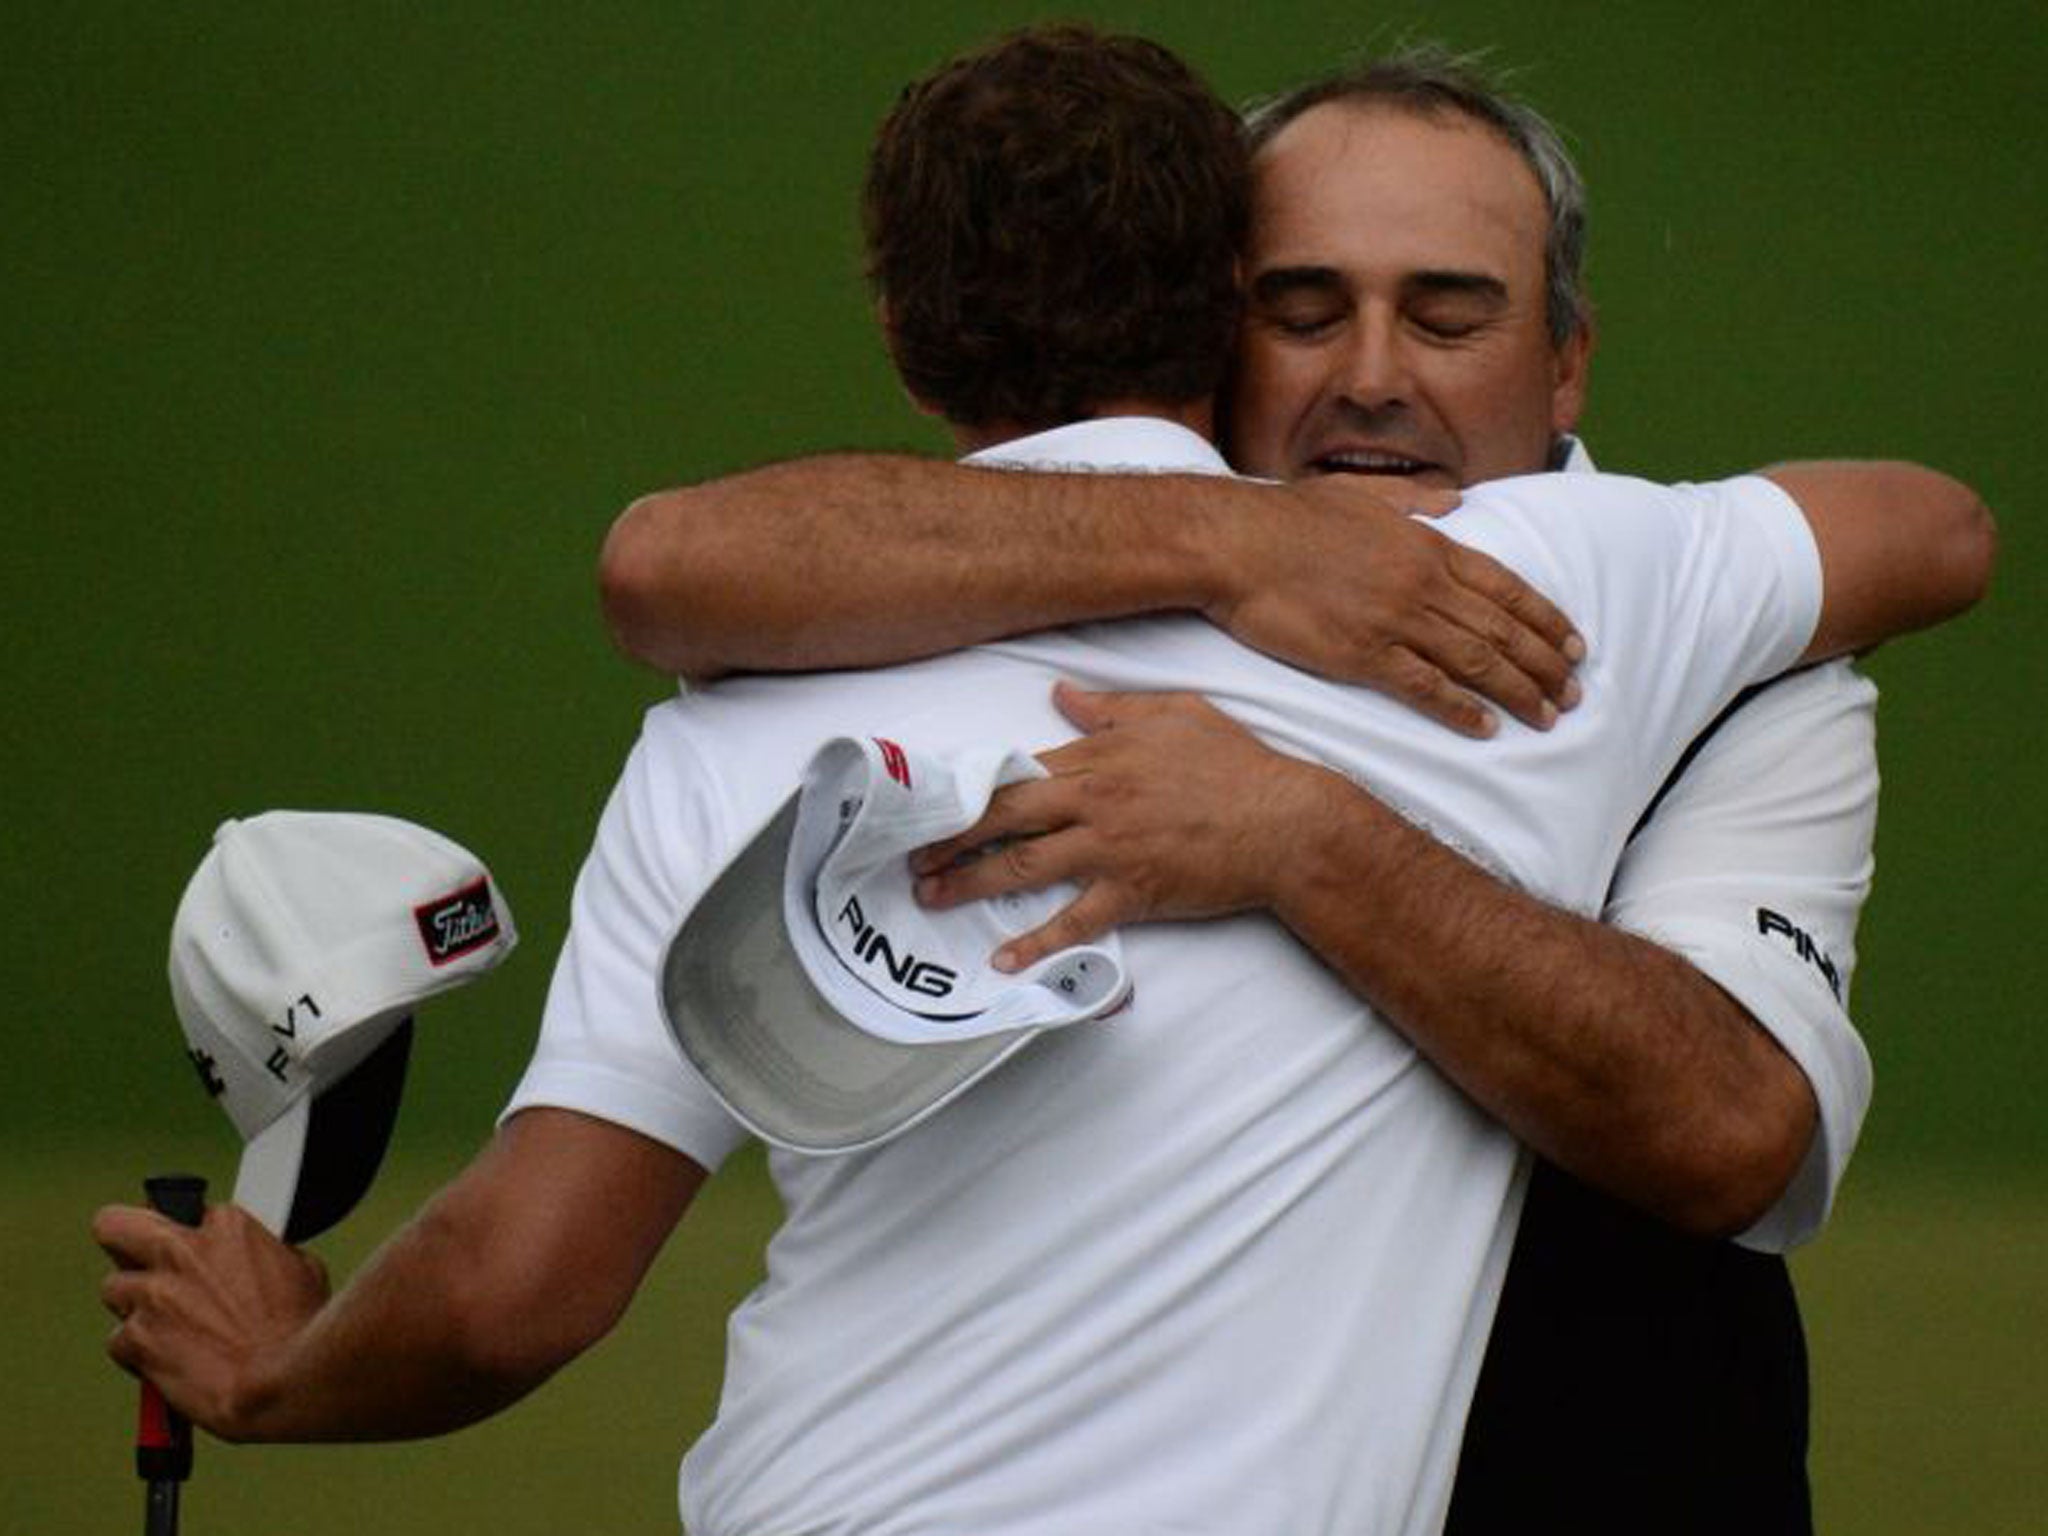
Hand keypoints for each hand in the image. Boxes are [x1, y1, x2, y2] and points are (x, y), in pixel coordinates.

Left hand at [96, 1199, 329, 1437]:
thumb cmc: (304, 1331)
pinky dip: (139, 1354)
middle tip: (137, 1261)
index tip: (198, 1254)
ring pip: (113, 1289)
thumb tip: (260, 1261)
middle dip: (124, 1242)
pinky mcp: (137, 1338)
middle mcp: (182, 1252)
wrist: (282, 1383)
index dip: (193, 1237)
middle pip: (114, 1225)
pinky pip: (119, 1341)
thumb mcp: (301, 1270)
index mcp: (227, 1226)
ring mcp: (155, 1294)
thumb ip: (265, 1255)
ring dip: (135, 1306)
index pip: (186, 1212)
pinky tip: (167, 1361)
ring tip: (164, 1326)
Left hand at [910, 684, 1345, 970]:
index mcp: (1101, 755)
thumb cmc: (1236, 765)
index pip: (1021, 769)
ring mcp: (1109, 848)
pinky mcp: (1132, 892)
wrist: (1285, 823)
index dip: (975, 786)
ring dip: (969, 882)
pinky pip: (1073, 922)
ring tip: (931, 896)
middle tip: (910, 854)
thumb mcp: (1176, 714)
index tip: (937, 799)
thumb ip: (1112, 708)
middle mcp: (1094, 800)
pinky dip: (1035, 944)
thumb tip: (1062, 693)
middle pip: (1004, 816)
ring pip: (1023, 866)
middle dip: (949, 835)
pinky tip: (1002, 960)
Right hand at [1208, 476, 1582, 735]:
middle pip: (1502, 629)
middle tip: (1573, 693)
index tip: (1574, 643)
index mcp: (1427, 544)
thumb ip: (1412, 501)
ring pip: (1476, 662)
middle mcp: (1423, 583)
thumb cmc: (1288, 516)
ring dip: (1518, 692)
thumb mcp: (1361, 494)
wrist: (1236, 543)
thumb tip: (1452, 502)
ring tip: (1546, 716)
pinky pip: (1425, 687)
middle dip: (1546, 664)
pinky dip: (1461, 710)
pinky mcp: (1361, 654)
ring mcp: (1395, 620)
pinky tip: (1485, 728)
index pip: (1506, 586)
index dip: (1546, 618)